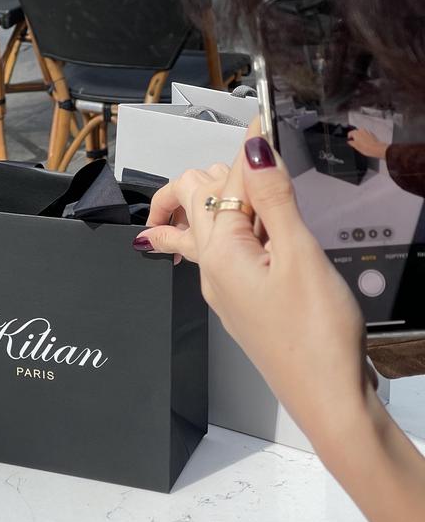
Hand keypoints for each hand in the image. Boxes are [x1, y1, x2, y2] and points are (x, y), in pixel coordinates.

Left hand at [134, 122, 424, 521]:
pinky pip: (221, 253)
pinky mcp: (240, 300)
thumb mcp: (299, 254)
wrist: (327, 397)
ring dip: (222, 200)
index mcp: (218, 252)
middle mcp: (209, 268)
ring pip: (204, 228)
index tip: (267, 124)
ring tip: (249, 186)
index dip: (247, 151)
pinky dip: (233, 230)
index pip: (220, 183)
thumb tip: (252, 149)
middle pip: (193, 203)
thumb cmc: (315, 336)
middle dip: (218, 174)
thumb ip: (272, 198)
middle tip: (258, 163)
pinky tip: (251, 229)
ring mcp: (221, 287)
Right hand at [347, 127, 387, 158]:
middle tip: (355, 143)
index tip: (350, 141)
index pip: (350, 133)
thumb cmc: (366, 148)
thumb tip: (349, 142)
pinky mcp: (372, 133)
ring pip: (361, 133)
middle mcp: (361, 130)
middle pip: (356, 132)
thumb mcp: (355, 147)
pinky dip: (365, 137)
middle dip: (355, 136)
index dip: (349, 137)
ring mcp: (367, 131)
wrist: (376, 149)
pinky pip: (366, 134)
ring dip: (360, 136)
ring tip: (361, 143)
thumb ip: (351, 143)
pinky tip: (366, 142)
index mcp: (356, 133)